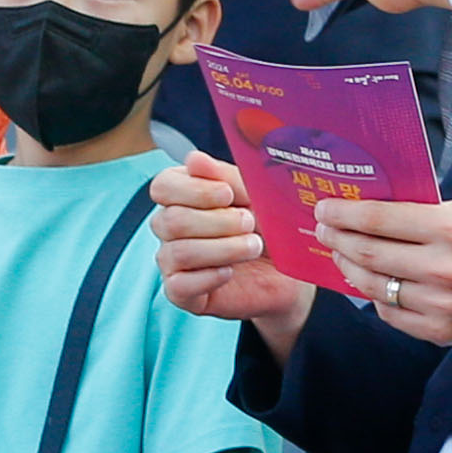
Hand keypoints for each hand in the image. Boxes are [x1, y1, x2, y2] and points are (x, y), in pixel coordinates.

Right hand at [152, 149, 323, 345]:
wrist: (289, 269)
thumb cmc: (268, 225)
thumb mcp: (253, 194)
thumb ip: (225, 176)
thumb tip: (194, 159)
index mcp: (181, 196)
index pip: (162, 186)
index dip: (194, 190)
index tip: (228, 195)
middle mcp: (169, 227)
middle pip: (170, 220)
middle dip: (218, 221)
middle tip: (250, 222)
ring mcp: (172, 262)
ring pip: (178, 252)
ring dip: (223, 248)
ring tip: (253, 246)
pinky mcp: (182, 294)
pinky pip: (179, 286)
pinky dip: (209, 276)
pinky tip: (231, 271)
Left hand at [316, 193, 451, 351]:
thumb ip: (429, 215)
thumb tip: (379, 213)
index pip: (380, 218)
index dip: (345, 213)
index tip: (325, 208)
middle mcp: (442, 266)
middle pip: (368, 252)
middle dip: (337, 238)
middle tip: (323, 230)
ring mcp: (439, 302)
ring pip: (373, 285)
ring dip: (349, 268)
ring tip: (341, 255)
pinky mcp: (439, 330)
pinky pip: (391, 313)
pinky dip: (376, 297)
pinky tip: (372, 285)